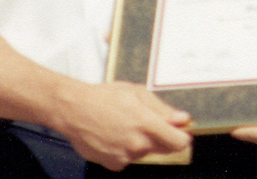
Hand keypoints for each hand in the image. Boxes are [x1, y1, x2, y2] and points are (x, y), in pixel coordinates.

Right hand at [52, 81, 191, 169]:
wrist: (74, 110)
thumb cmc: (104, 97)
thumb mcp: (137, 93)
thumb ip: (162, 109)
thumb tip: (182, 119)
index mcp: (147, 124)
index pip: (179, 142)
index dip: (182, 136)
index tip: (180, 132)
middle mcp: (137, 144)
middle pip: (164, 149)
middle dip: (161, 138)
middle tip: (146, 123)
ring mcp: (125, 156)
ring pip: (144, 152)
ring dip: (140, 143)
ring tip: (124, 125)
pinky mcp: (113, 164)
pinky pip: (128, 159)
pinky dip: (125, 150)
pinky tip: (114, 136)